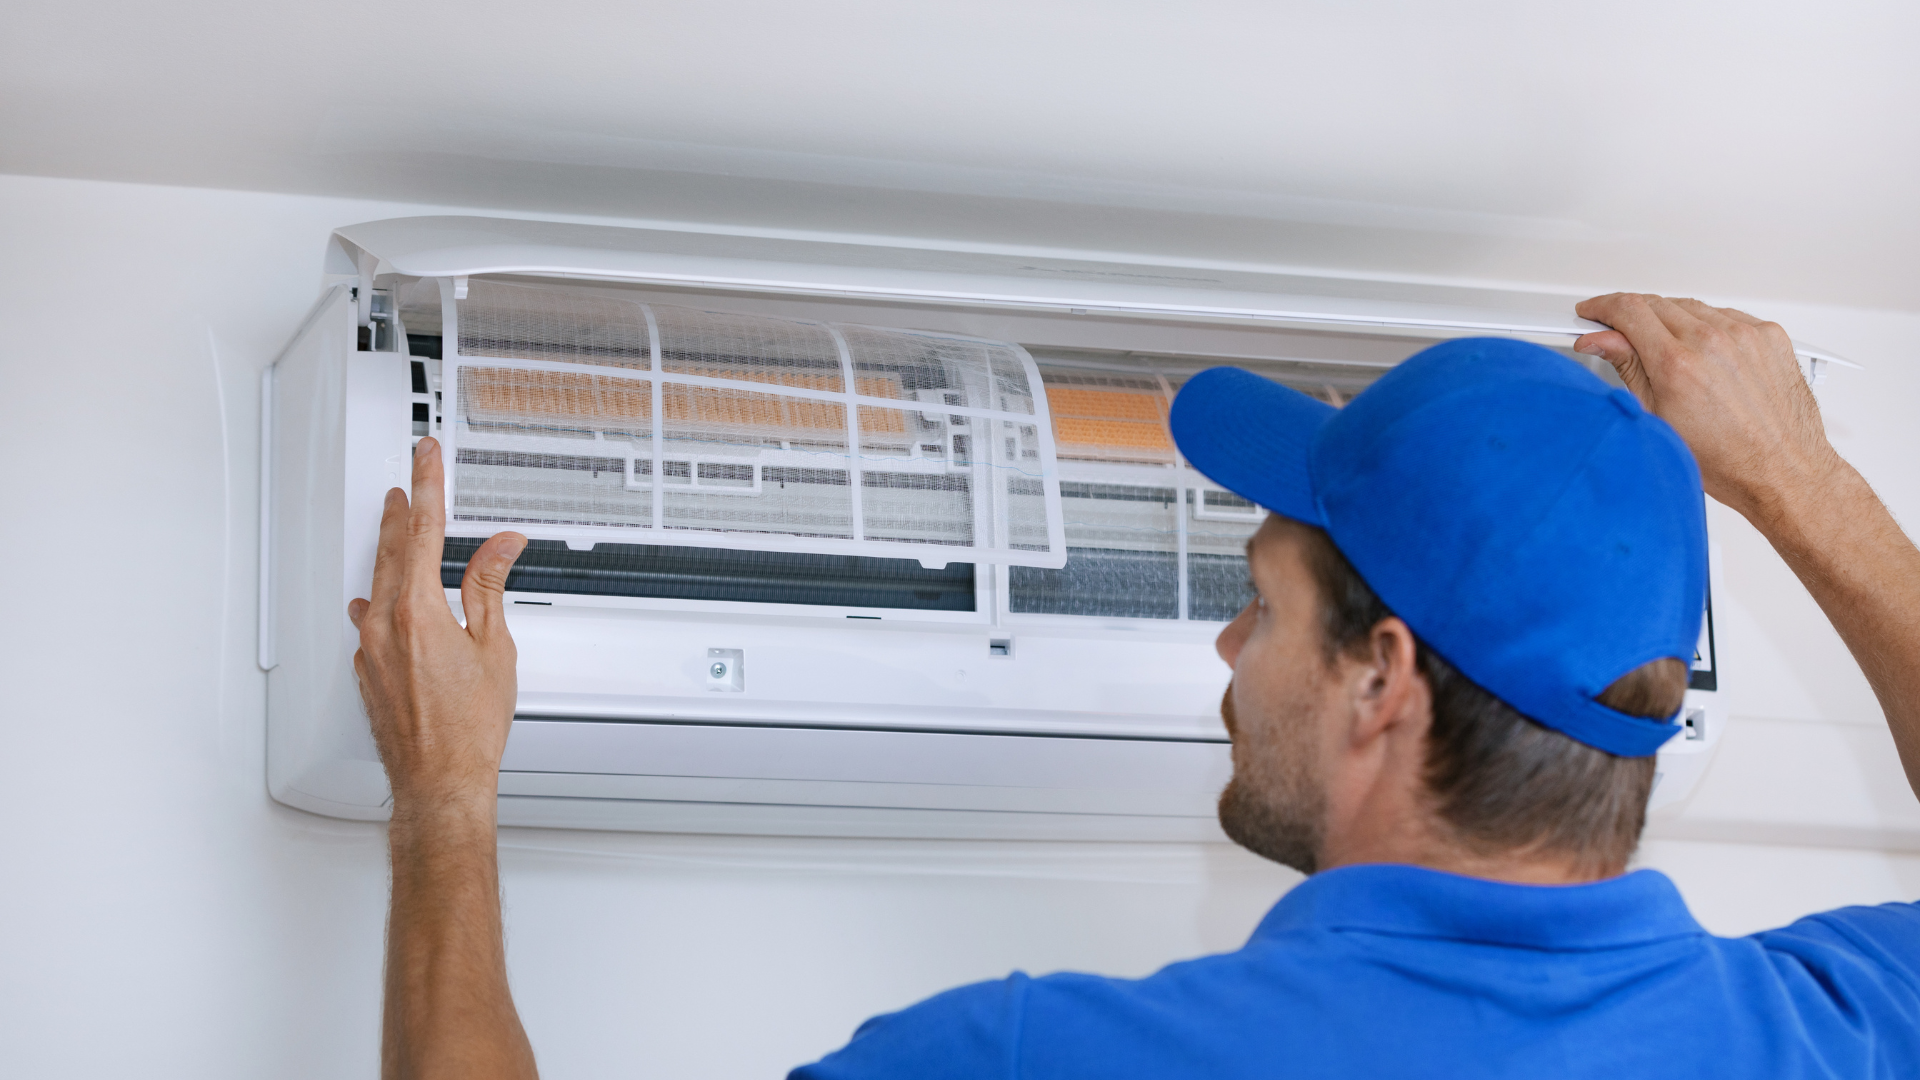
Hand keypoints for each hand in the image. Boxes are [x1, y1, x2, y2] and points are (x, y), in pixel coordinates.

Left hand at [347, 437, 526, 819]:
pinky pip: (368, 621)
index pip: (422, 531)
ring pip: (376, 584)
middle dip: (401, 511)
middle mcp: (384, 626)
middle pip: (390, 551)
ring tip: (395, 528)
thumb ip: (489, 588)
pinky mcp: (367, 672)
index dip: (427, 486)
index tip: (425, 456)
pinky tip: (380, 601)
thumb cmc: (469, 729)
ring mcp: (370, 650)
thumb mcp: (493, 648)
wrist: (440, 781)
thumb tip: (500, 547)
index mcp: (417, 611)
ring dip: (388, 552)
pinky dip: (379, 600)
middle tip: (408, 480)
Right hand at [1573, 293, 1840, 524]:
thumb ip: (1627, 367)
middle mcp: (1713, 341)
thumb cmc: (1726, 459)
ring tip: (1671, 355)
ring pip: (1691, 307)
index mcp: (1678, 364)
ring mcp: (1745, 335)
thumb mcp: (1657, 417)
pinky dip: (1708, 327)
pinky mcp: (1769, 335)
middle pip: (1657, 303)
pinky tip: (1706, 355)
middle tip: (1623, 336)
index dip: (1602, 307)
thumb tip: (1601, 341)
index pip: (1629, 310)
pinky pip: (1727, 315)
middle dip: (1632, 314)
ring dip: (1671, 321)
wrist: (1781, 470)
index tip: (1594, 312)